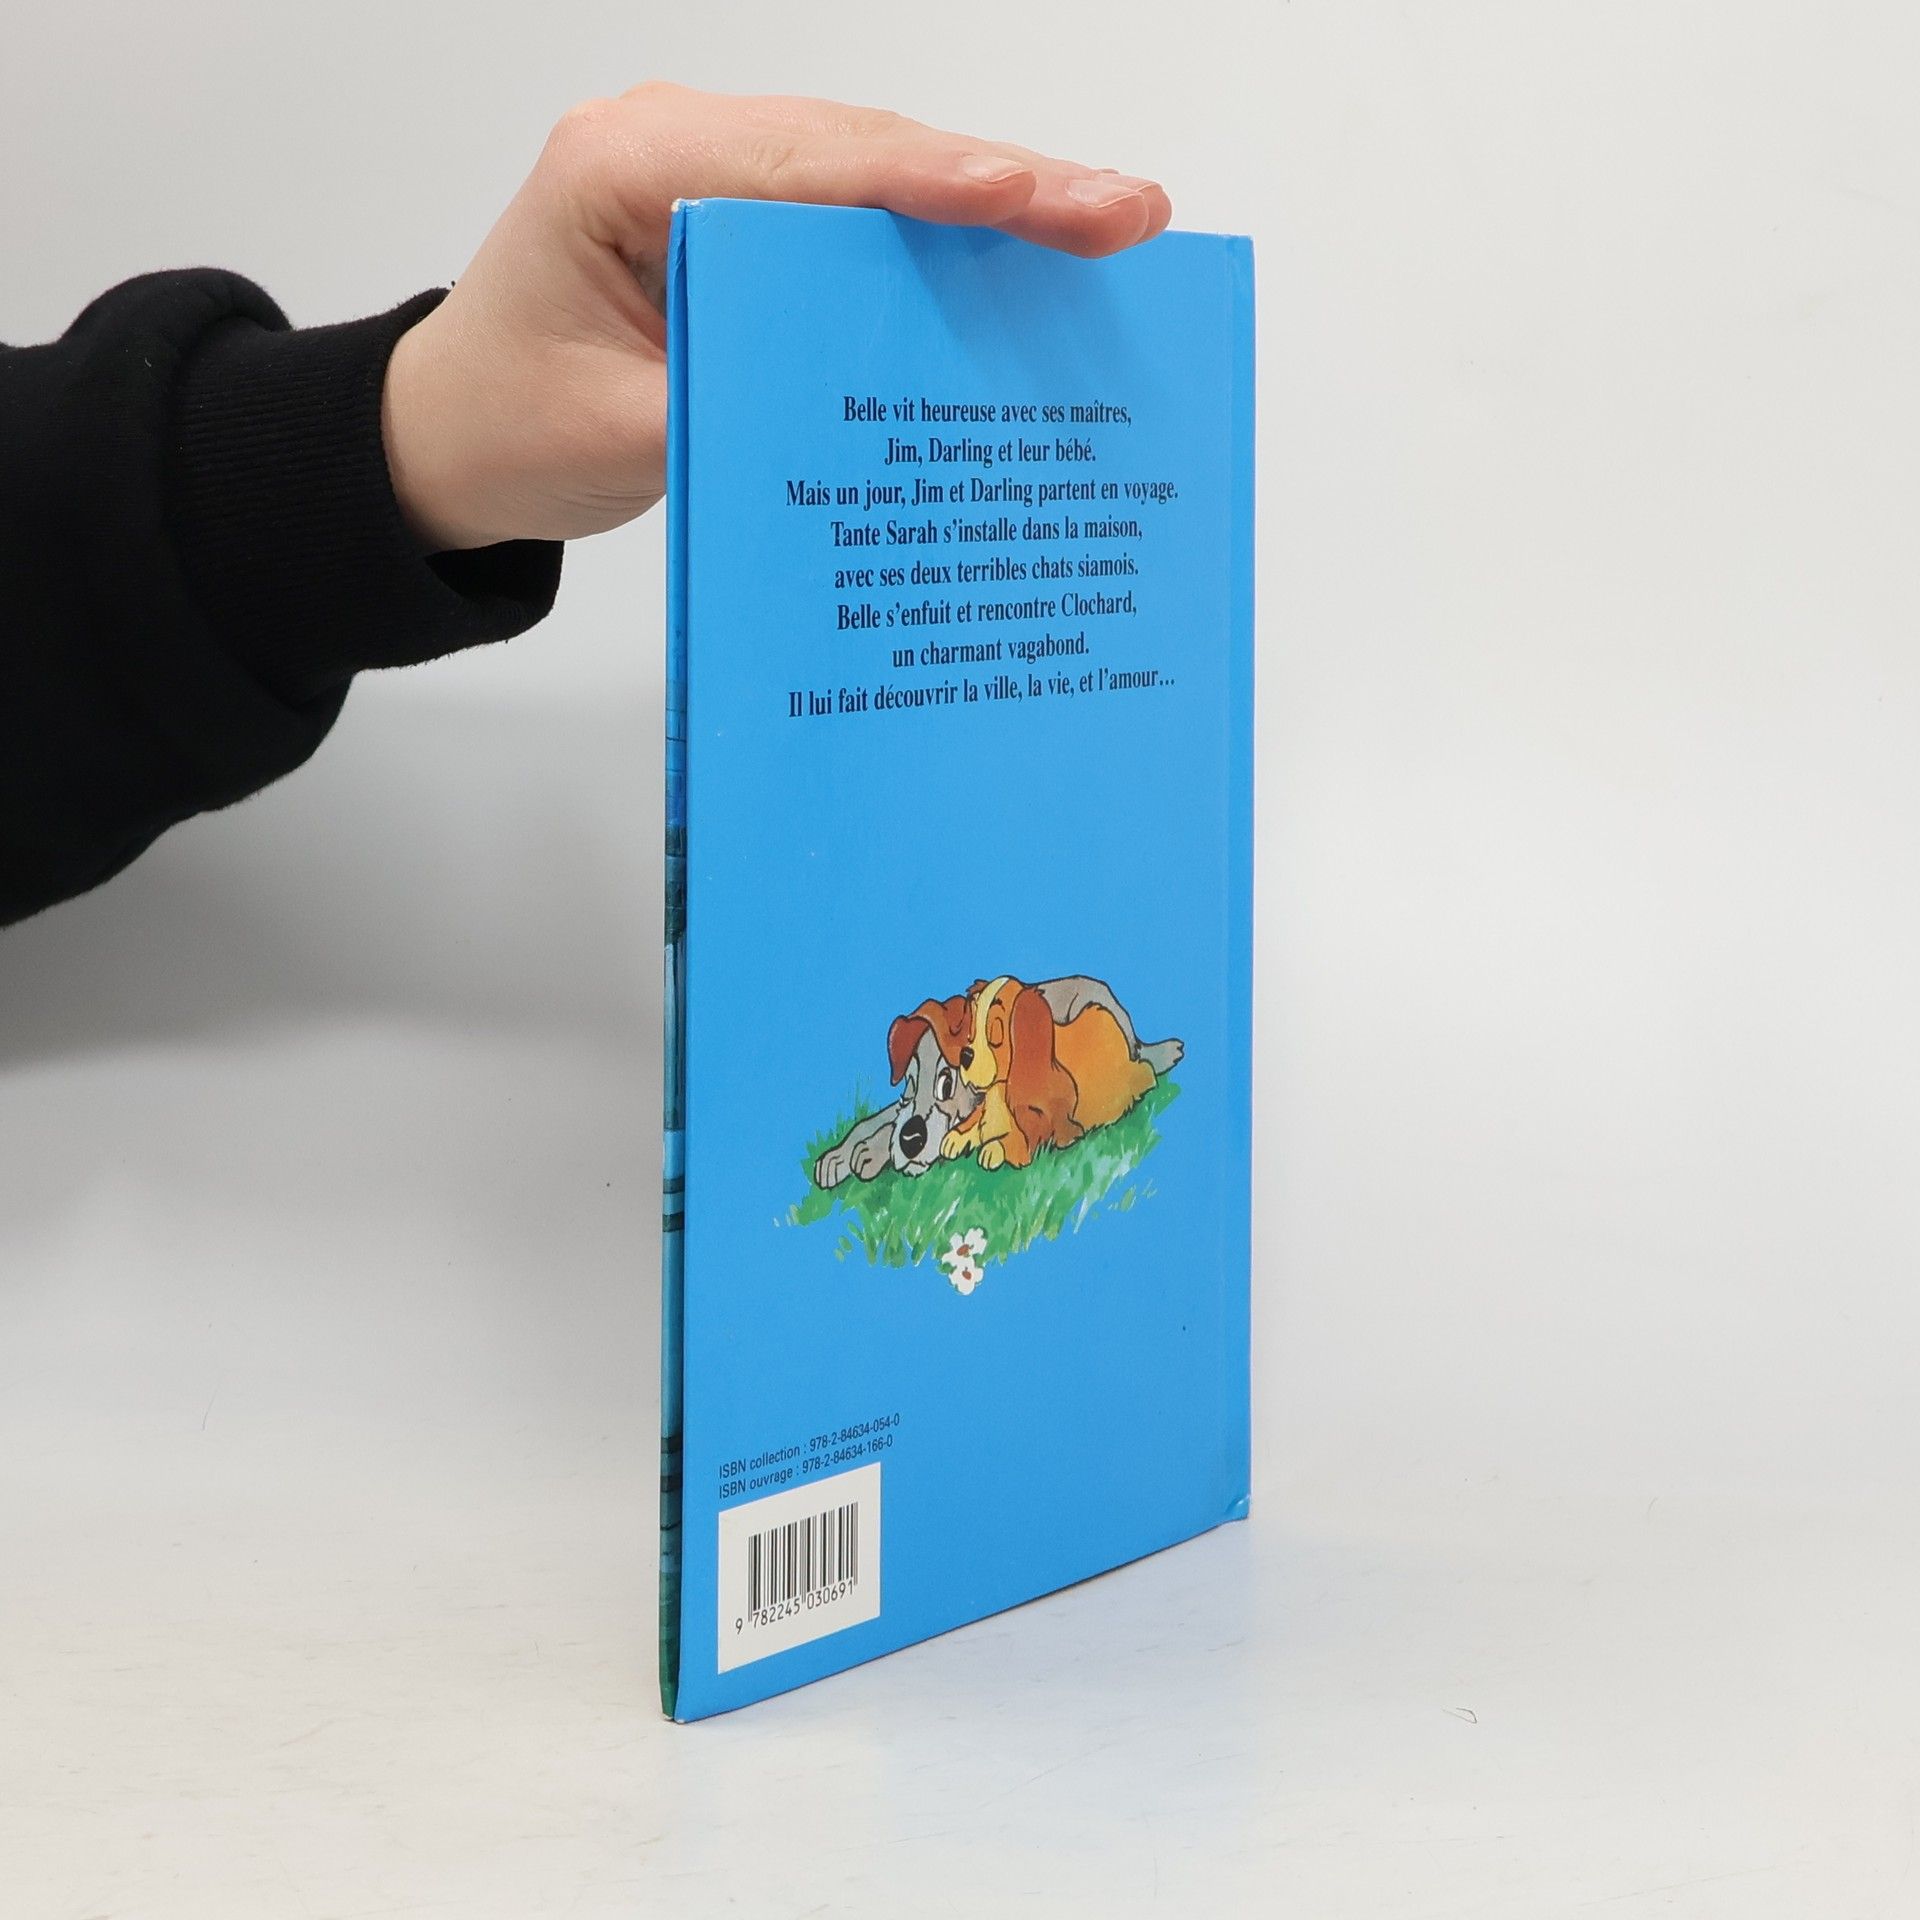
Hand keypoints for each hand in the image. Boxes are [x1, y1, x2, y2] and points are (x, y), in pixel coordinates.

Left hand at [381, 84, 1172, 551]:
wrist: (449, 436)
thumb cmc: (508, 427)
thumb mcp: (619, 437)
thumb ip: (740, 408)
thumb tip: (877, 410)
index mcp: (625, 167)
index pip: (811, 165)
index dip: (938, 185)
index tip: (1042, 204)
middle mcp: (675, 141)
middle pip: (867, 150)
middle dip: (1003, 184)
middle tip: (1130, 212)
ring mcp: (712, 171)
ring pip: (876, 171)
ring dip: (992, 202)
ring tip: (1109, 223)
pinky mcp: (740, 216)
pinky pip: (856, 213)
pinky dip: (943, 236)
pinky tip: (1028, 255)